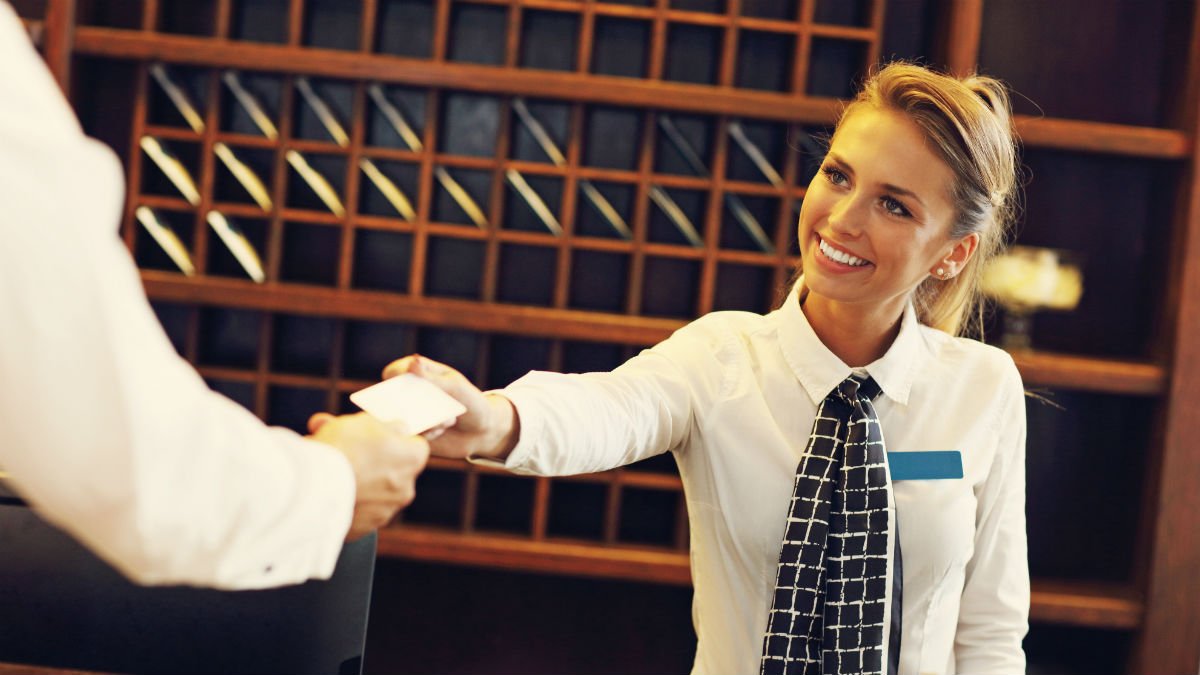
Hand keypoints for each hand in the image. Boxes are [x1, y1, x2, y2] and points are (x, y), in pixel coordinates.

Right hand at [307, 412, 429, 540]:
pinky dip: (346, 502)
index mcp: (412, 459)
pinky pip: (357, 512)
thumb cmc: (342, 449)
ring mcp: (384, 512)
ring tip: (330, 472)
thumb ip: (388, 427)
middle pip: (393, 472)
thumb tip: (398, 430)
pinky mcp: (363, 529)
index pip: (414, 447)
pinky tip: (327, 491)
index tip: (374, 438)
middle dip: (374, 463)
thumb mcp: (366, 421)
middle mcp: (405, 489)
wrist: (312, 487)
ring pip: (374, 493)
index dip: (393, 440)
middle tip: (346, 453)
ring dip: (359, 483)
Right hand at [382, 355, 518, 461]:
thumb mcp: (455, 388)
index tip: (413, 385)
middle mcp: (408, 394)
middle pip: (390, 397)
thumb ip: (433, 379)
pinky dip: (427, 433)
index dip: (396, 378)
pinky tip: (443, 429)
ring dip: (424, 420)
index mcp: (417, 374)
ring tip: (447, 420)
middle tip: (429, 407)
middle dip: (409, 403)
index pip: (394, 372)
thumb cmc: (471, 402)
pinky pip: (409, 435)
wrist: (482, 432)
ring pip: (399, 418)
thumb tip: (412, 363)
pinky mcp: (413, 435)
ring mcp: (409, 415)